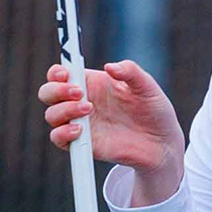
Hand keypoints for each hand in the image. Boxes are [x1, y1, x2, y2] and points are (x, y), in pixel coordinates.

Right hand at [39, 58, 185, 200]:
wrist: (162, 144)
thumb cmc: (154, 111)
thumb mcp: (146, 86)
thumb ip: (131, 71)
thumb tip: (110, 67)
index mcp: (91, 84)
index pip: (61, 73)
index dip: (57, 72)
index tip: (66, 73)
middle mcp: (81, 102)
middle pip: (48, 93)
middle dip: (56, 90)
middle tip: (78, 92)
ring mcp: (80, 124)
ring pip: (51, 115)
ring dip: (63, 110)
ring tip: (89, 109)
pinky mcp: (83, 144)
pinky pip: (59, 139)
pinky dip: (63, 133)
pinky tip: (81, 130)